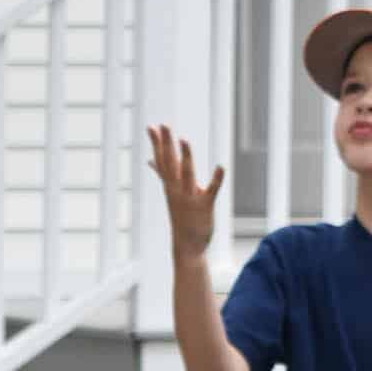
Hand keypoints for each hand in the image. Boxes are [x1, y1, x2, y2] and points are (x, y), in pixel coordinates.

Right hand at [147, 125, 223, 260]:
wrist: (187, 245)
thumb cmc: (181, 217)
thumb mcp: (170, 192)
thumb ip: (162, 174)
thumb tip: (150, 160)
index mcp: (170, 185)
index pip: (161, 160)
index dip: (157, 143)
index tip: (151, 126)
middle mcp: (177, 190)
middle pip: (170, 163)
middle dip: (167, 144)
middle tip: (164, 125)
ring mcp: (190, 197)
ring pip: (187, 174)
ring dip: (186, 157)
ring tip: (184, 139)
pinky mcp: (204, 206)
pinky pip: (211, 191)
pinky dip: (216, 179)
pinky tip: (220, 166)